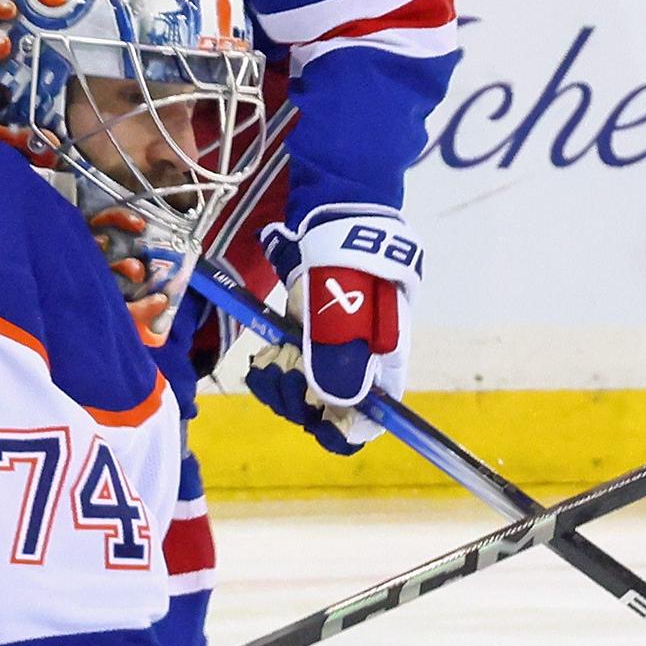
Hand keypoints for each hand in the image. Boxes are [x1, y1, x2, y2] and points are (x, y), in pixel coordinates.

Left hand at [248, 205, 420, 452]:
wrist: (338, 214)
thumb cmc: (350, 260)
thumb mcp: (346, 309)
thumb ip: (341, 359)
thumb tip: (336, 409)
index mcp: (382, 361)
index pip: (373, 418)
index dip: (346, 431)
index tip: (317, 423)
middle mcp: (359, 362)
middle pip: (330, 410)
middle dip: (300, 402)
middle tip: (281, 374)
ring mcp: (332, 348)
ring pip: (304, 392)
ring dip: (281, 386)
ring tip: (268, 363)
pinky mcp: (308, 334)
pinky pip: (289, 369)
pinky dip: (273, 370)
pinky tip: (263, 358)